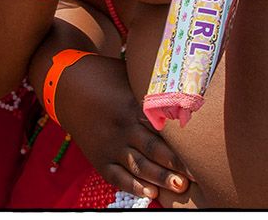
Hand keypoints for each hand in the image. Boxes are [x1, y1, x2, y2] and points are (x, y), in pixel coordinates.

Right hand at [55, 53, 190, 199]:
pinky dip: (134, 186)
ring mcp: (108, 144)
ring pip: (138, 166)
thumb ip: (151, 84)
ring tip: (180, 187)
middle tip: (196, 176)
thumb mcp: (128, 74)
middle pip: (153, 150)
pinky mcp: (98, 157)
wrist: (66, 85)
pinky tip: (150, 193)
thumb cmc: (105, 75)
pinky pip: (117, 177)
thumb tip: (182, 81)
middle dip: (175, 165)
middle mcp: (121, 127)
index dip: (181, 142)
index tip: (201, 151)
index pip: (161, 126)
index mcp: (132, 104)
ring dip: (160, 178)